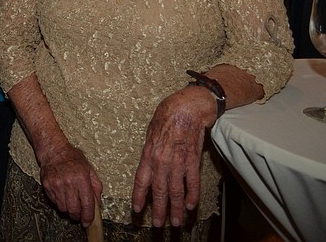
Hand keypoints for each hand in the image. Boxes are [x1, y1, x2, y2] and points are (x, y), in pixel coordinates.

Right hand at [38, 143, 101, 226]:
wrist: (53, 150)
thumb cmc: (73, 159)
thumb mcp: (89, 169)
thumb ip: (96, 187)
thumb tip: (97, 203)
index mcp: (82, 178)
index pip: (87, 204)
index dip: (88, 216)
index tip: (87, 222)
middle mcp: (69, 182)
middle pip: (73, 210)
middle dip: (77, 216)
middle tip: (78, 214)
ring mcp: (56, 185)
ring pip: (63, 208)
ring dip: (67, 209)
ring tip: (70, 202)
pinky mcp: (47, 186)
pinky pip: (54, 202)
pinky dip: (59, 202)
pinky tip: (62, 195)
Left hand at [131, 86, 215, 226]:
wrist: (187, 107)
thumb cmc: (166, 116)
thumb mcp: (150, 132)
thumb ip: (149, 151)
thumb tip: (147, 165)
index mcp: (148, 154)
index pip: (141, 181)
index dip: (139, 197)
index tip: (137, 210)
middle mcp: (162, 161)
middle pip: (159, 191)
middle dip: (158, 210)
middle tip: (158, 225)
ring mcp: (179, 162)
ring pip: (175, 191)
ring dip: (175, 209)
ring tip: (176, 222)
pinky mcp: (194, 160)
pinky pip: (192, 182)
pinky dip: (192, 195)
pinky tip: (190, 206)